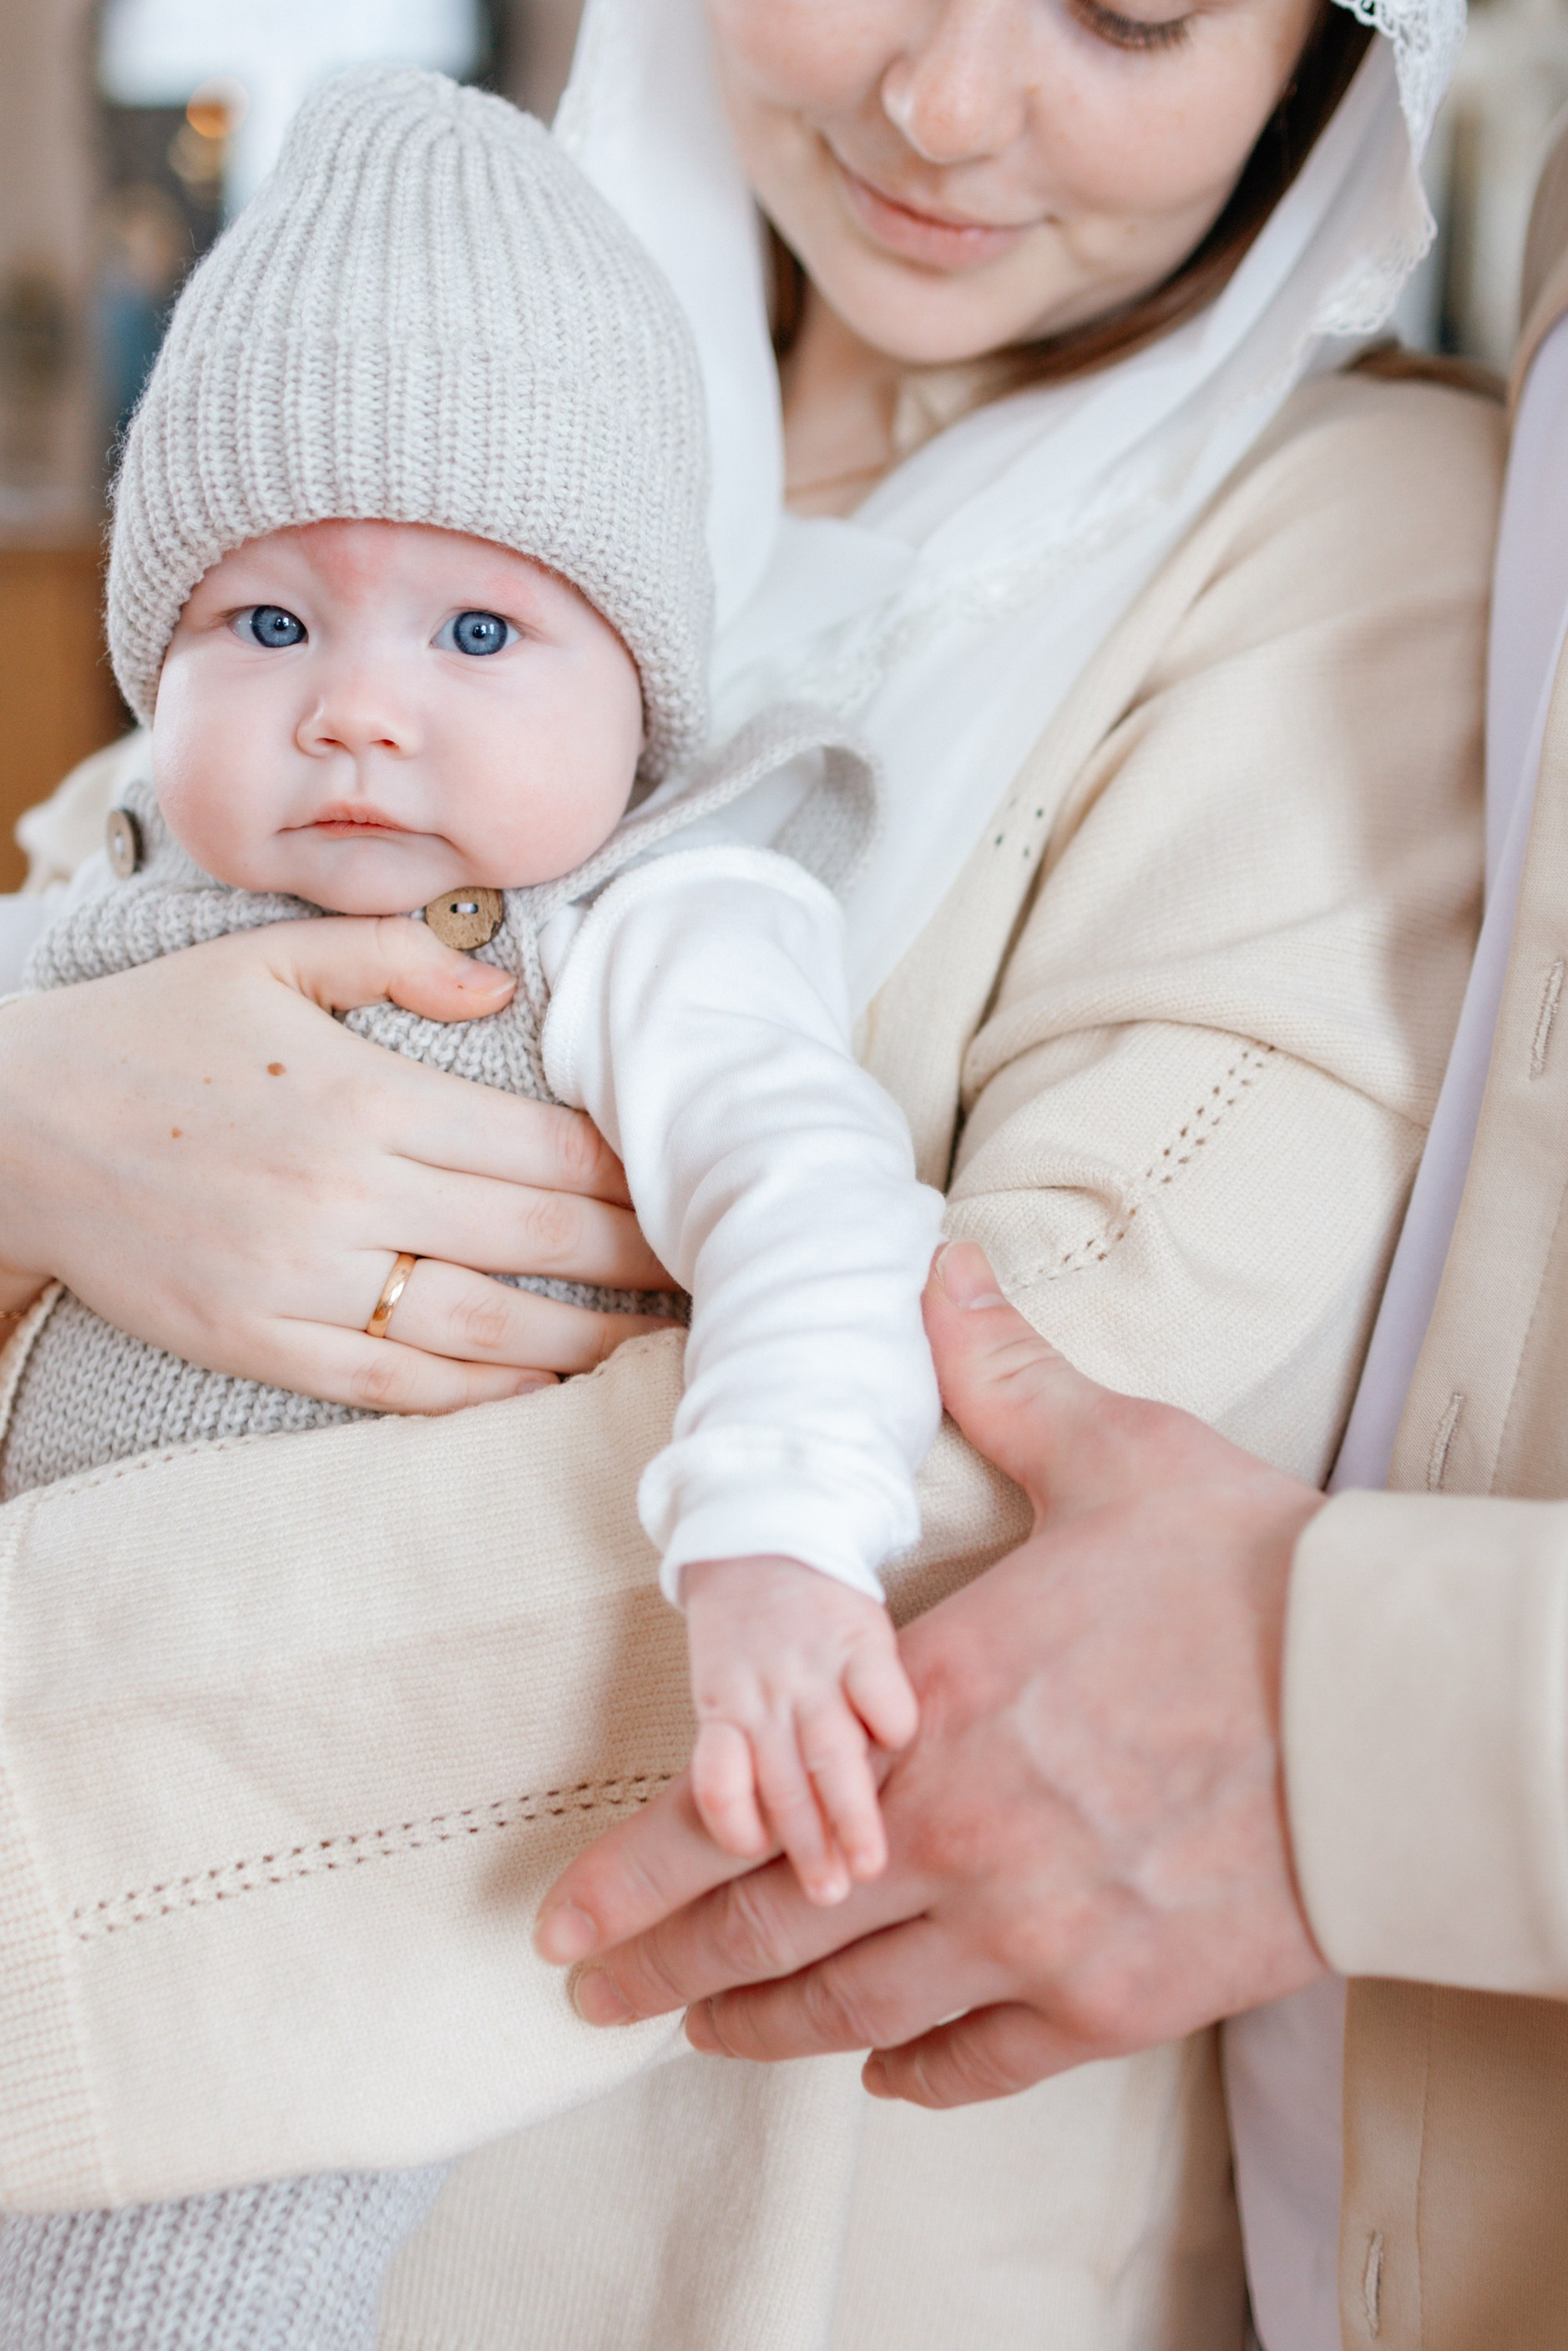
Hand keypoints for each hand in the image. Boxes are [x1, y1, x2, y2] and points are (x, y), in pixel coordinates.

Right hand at [0, 918, 675, 1409]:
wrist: (12, 1123)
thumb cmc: (153, 1032)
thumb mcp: (268, 957)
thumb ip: (397, 956)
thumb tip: (505, 984)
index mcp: (364, 1095)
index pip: (540, 1145)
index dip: (632, 1174)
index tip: (697, 1184)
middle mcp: (343, 1193)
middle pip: (534, 1237)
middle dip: (637, 1258)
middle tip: (714, 1271)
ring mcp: (298, 1279)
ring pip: (478, 1327)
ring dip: (581, 1340)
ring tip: (655, 1343)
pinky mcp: (255, 1341)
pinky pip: (391, 1384)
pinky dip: (478, 1394)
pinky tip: (543, 1385)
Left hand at [535, 1244, 1328, 2104]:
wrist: (1404, 1712)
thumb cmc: (1261, 1575)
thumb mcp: (1118, 1454)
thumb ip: (1002, 1378)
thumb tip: (934, 1272)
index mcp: (934, 1710)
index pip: (730, 1815)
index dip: (633, 1876)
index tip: (565, 1916)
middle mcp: (955, 1841)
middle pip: (765, 1935)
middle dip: (661, 1970)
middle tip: (589, 1997)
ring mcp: (1033, 1938)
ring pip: (854, 2013)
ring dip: (761, 2029)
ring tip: (702, 2036)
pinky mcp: (1114, 2002)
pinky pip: (980, 2064)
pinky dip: (914, 2073)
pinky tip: (881, 2073)